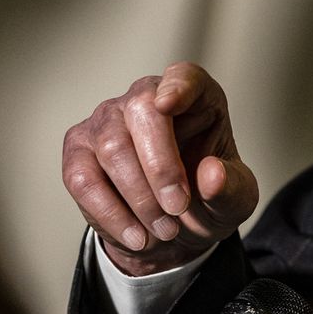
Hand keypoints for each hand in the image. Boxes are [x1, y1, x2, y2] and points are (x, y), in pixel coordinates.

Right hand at [62, 64, 258, 275]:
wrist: (170, 230)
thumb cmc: (206, 199)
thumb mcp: (234, 201)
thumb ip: (230, 188)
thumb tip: (212, 174)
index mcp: (194, 97)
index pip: (184, 77)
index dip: (177, 87)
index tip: (168, 104)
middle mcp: (145, 98)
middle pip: (142, 111)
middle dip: (160, 166)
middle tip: (177, 208)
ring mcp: (106, 121)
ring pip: (112, 148)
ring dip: (139, 197)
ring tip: (165, 230)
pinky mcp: (78, 152)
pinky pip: (83, 179)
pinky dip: (110, 213)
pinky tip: (136, 236)